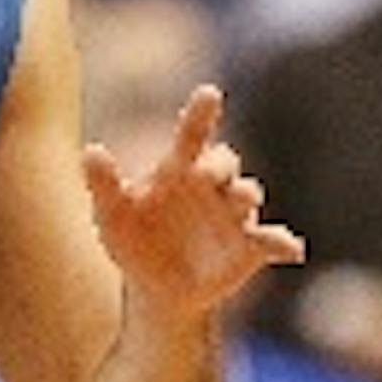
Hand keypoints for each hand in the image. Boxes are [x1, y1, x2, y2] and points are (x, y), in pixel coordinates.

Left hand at [84, 85, 303, 320]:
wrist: (156, 288)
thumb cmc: (132, 240)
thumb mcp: (112, 214)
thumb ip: (103, 183)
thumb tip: (90, 150)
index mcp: (178, 169)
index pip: (192, 134)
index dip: (201, 113)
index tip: (209, 92)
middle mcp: (211, 185)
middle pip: (224, 162)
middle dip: (220, 165)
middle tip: (207, 171)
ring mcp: (234, 214)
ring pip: (247, 195)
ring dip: (245, 196)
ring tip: (241, 200)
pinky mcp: (252, 247)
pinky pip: (273, 241)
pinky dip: (283, 243)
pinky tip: (291, 249)